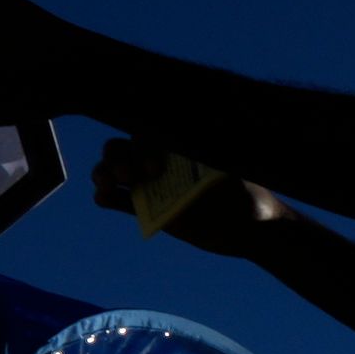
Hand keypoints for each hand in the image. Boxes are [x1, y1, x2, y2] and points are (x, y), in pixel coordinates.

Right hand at [91, 136, 286, 256]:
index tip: (157, 169)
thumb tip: (216, 123)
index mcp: (176, 145)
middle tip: (129, 175)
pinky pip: (121, 200)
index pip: (146, 134)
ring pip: (116, 172)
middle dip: (117, 157)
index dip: (141, 147)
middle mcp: (160, 160)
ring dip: (104, 173)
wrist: (250, 230)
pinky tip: (103, 198)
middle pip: (123, 148)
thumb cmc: (247, 193)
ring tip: (106, 184)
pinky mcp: (150, 209)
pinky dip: (107, 197)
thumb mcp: (233, 170)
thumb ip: (215, 155)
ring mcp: (153, 184)